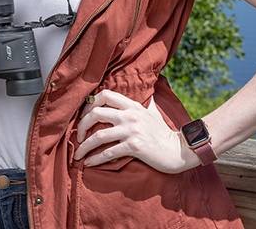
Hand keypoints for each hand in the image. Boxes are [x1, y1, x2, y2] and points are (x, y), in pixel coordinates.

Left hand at [74, 89, 192, 173]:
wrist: (177, 150)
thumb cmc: (163, 132)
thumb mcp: (152, 112)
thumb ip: (145, 103)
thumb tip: (148, 93)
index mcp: (132, 105)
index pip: (104, 95)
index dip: (90, 104)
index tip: (84, 116)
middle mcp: (130, 115)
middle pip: (96, 113)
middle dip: (82, 125)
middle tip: (78, 136)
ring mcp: (131, 130)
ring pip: (99, 135)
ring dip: (85, 146)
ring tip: (78, 154)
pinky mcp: (134, 146)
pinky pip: (108, 152)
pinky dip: (96, 159)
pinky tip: (89, 163)